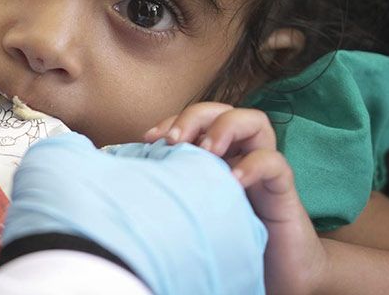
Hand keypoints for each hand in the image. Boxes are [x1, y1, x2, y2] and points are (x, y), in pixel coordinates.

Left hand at [3, 132, 266, 294]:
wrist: (277, 279)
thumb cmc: (225, 244)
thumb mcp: (185, 216)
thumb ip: (160, 196)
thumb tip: (105, 186)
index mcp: (212, 159)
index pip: (192, 122)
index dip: (169, 123)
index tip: (144, 141)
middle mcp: (237, 158)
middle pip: (221, 110)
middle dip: (194, 116)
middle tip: (173, 138)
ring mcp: (260, 173)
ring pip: (255, 122)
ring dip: (226, 127)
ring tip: (206, 148)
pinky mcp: (283, 193)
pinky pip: (274, 163)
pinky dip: (254, 165)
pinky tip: (232, 180)